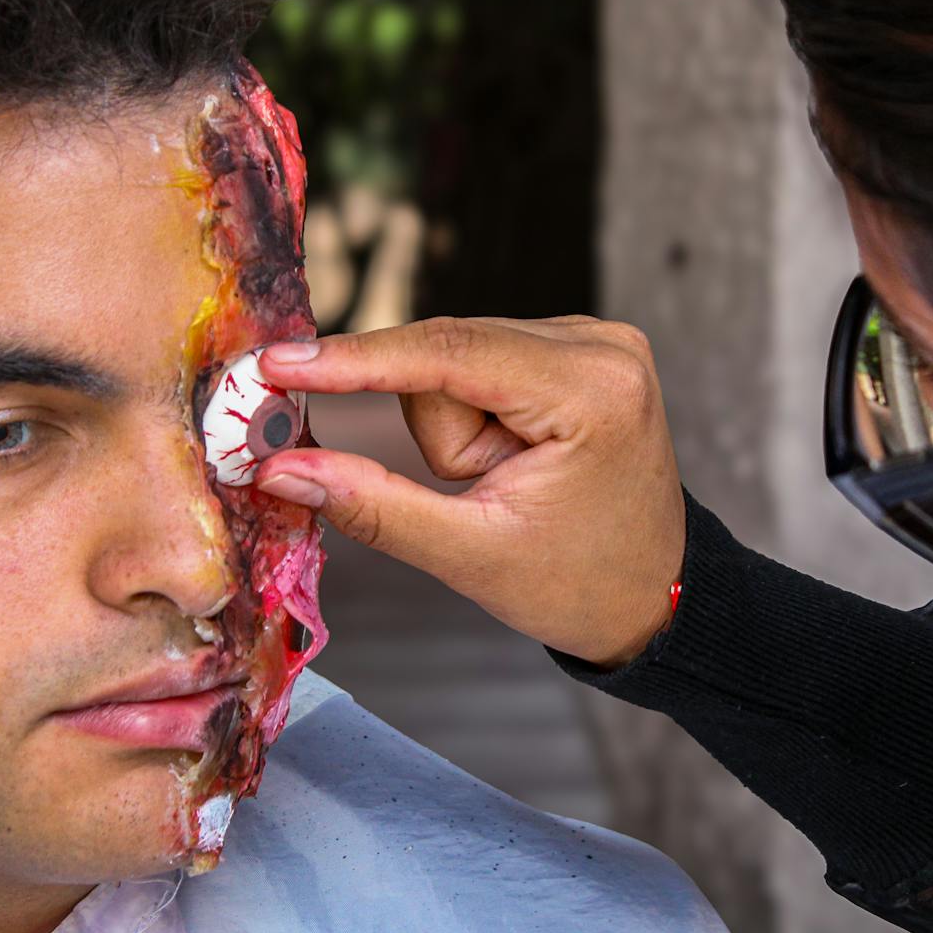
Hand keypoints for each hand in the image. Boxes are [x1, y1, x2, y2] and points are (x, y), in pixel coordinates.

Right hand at [254, 316, 685, 666]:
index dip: (354, 359)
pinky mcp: (581, 346)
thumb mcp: (471, 554)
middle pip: (447, 355)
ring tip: (507, 482)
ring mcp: (595, 337)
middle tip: (478, 492)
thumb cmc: (578, 584)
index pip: (447, 353)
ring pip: (457, 357)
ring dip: (459, 429)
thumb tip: (280, 466)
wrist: (656, 595)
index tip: (277, 363)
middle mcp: (601, 343)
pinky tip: (515, 460)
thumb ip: (373, 505)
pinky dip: (477, 414)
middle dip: (440, 433)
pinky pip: (481, 361)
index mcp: (591, 390)